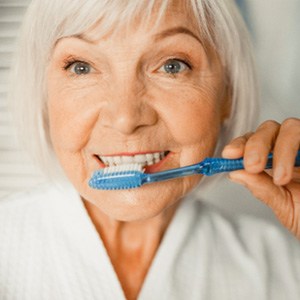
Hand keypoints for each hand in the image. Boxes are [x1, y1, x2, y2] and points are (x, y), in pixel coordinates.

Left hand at [222, 118, 299, 238]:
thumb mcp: (285, 206)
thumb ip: (261, 188)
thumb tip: (234, 172)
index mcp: (277, 161)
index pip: (253, 141)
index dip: (240, 144)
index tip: (229, 154)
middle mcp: (293, 150)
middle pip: (269, 128)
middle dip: (257, 144)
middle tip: (253, 166)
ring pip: (292, 127)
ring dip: (282, 149)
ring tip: (282, 178)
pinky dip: (297, 150)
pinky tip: (296, 171)